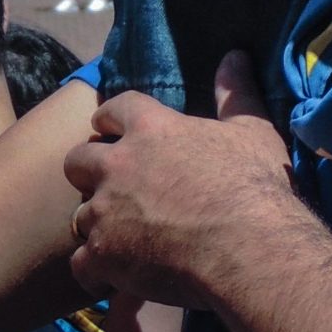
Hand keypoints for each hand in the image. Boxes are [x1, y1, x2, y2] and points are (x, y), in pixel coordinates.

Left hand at [62, 51, 297, 311]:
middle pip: (78, 159)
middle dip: (90, 169)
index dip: (111, 119)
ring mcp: (106, 212)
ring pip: (79, 215)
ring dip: (98, 222)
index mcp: (151, 127)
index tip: (114, 128)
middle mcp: (118, 164)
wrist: (246, 247)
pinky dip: (96, 269)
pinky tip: (112, 275)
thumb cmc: (253, 184)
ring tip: (119, 235)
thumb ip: (236, 92)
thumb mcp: (252, 129)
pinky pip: (81, 263)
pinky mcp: (103, 256)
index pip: (113, 109)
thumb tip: (235, 55)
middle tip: (113, 183)